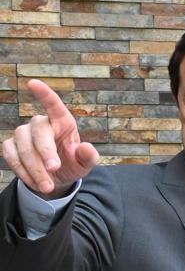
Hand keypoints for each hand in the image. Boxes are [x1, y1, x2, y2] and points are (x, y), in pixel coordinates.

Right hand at [2, 80, 99, 197]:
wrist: (56, 178)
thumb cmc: (72, 164)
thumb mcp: (84, 164)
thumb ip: (88, 156)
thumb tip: (87, 148)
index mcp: (62, 122)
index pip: (53, 104)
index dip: (44, 94)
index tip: (33, 83)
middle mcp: (41, 124)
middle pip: (38, 132)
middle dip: (45, 153)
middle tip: (54, 171)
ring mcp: (23, 134)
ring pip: (23, 147)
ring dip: (35, 169)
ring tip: (48, 187)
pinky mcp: (10, 146)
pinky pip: (11, 156)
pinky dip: (22, 172)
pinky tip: (35, 183)